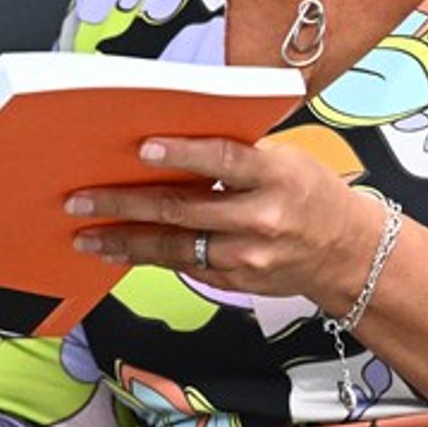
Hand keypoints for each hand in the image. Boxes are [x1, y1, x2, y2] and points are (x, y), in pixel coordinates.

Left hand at [67, 135, 380, 306]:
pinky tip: (119, 250)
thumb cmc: (310, 194)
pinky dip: (147, 258)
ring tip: (85, 233)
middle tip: (80, 199)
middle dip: (123, 204)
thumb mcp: (284, 160)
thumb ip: (233, 155)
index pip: (223, 160)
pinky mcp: (236, 281)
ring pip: (174, 247)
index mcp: (275, 176)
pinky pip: (182, 267)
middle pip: (183, 209)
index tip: (141, 147)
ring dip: (123, 240)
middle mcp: (261, 219)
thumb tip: (166, 145)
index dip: (181, 153)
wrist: (346, 252)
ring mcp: (247, 256)